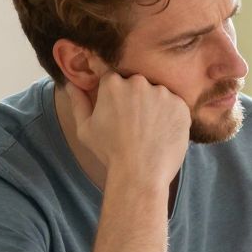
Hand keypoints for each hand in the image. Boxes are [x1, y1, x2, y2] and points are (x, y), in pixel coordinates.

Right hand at [70, 71, 190, 188]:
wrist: (141, 173)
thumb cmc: (109, 152)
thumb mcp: (86, 128)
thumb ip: (78, 102)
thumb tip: (71, 84)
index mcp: (112, 83)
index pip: (113, 77)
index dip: (116, 93)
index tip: (119, 107)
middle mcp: (138, 82)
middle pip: (137, 84)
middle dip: (136, 99)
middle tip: (135, 123)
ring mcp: (162, 93)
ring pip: (158, 94)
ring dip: (155, 106)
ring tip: (150, 130)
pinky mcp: (181, 106)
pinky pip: (176, 105)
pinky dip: (171, 116)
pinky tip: (163, 133)